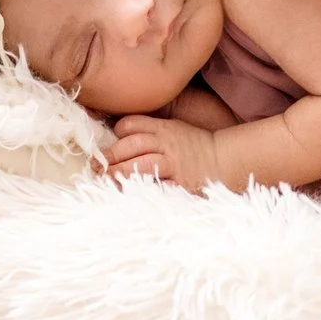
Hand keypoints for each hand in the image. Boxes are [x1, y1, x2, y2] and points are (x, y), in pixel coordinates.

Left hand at [104, 114, 225, 191]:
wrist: (224, 159)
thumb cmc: (194, 145)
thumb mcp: (173, 128)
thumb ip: (150, 130)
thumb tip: (118, 134)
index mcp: (164, 129)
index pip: (133, 125)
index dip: (118, 132)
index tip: (108, 143)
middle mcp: (167, 144)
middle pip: (133, 145)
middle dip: (111, 156)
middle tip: (96, 166)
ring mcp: (174, 164)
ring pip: (141, 166)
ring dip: (120, 173)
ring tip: (105, 179)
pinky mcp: (181, 184)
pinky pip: (159, 187)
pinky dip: (143, 191)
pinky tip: (129, 195)